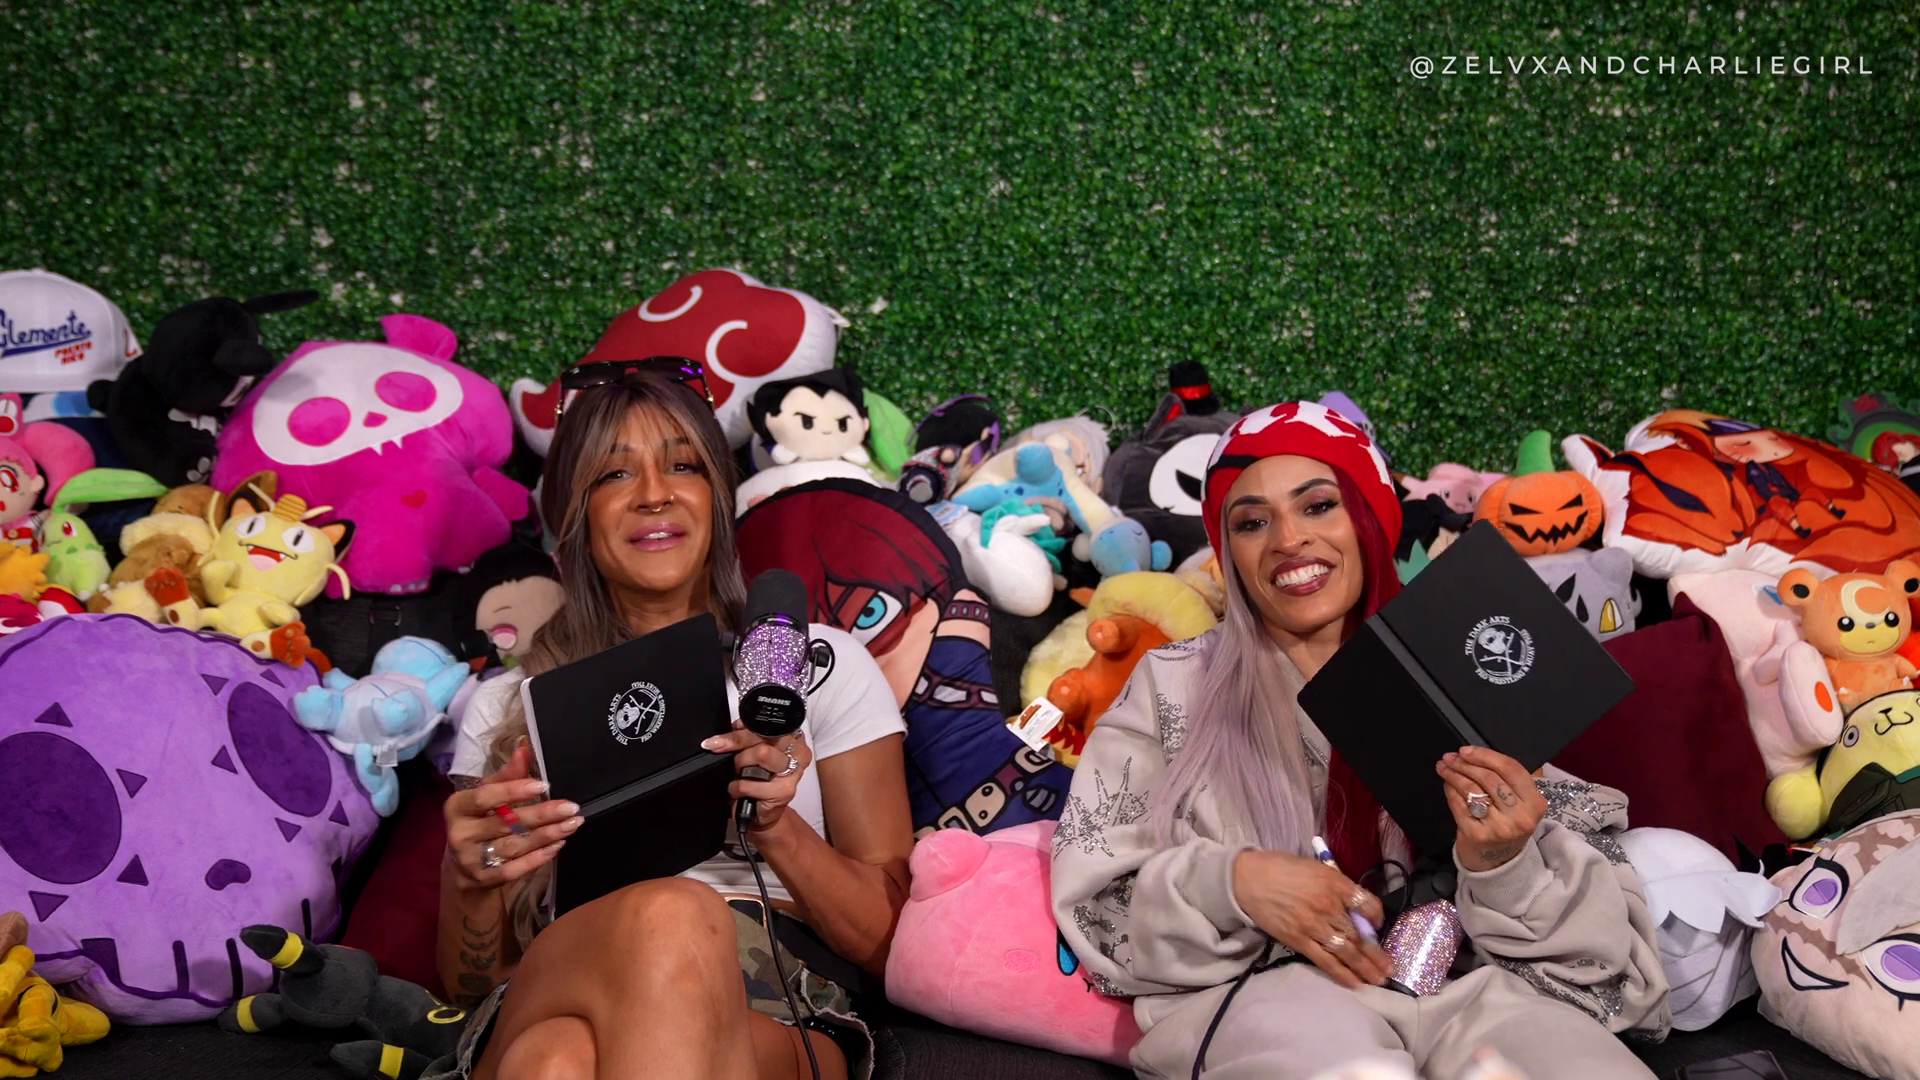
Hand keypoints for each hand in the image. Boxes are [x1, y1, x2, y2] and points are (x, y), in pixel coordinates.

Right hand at [442, 742, 581, 891]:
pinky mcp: (484, 880)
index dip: (514, 791)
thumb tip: (524, 748)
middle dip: (541, 814)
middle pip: (505, 822)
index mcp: (457, 807)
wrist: (463, 869)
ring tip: (571, 824)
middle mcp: (460, 834)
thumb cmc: (478, 822)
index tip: (544, 785)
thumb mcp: (486, 797)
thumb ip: (506, 775)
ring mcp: (471, 860)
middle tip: (570, 807)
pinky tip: (558, 845)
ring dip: (546, 835)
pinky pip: (516, 869)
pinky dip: (538, 857)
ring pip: (514, 846)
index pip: (485, 797)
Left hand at [705, 721, 811, 831]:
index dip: (742, 731)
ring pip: (761, 754)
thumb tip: (737, 724)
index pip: (767, 725)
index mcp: (793, 737)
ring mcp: (793, 772)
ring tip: (740, 775)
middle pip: (764, 737)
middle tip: (726, 755)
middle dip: (739, 746)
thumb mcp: (751, 751)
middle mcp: (799, 752)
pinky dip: (737, 787)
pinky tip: (740, 791)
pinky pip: (751, 783)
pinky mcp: (784, 792)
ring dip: (741, 767)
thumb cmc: (758, 780)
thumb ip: (746, 734)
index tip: (721, 738)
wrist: (762, 812)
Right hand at [1231, 850, 1389, 989]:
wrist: (1248, 880)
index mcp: (1334, 883)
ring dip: (1364, 967)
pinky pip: (1324, 960)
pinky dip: (1340, 972)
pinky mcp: (1298, 940)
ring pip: (1346, 951)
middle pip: (1359, 933)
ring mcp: (1313, 925)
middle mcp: (1328, 905)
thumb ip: (1337, 885)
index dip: (1377, 916)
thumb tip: (1355, 906)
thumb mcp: (1316, 868)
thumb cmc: (1282, 869)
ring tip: (1378, 979)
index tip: (1378, 924)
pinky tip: (1354, 983)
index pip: (1366, 903)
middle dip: (1376, 953)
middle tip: (1389, 967)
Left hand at [1438, 745, 1547, 872]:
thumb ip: (1509, 779)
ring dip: (1453, 775)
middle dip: (1465, 764)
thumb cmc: (1508, 824)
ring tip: (1444, 767)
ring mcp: (1499, 828)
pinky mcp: (1477, 836)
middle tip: (1449, 757)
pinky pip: (1459, 805)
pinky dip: (1450, 791)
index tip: (1466, 750)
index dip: (1486, 755)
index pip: (1511, 769)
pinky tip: (1447, 784)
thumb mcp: (1521, 804)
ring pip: (1472, 790)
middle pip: (1489, 778)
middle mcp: (1520, 816)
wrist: (1500, 862)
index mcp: (1535, 803)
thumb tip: (1477, 753)